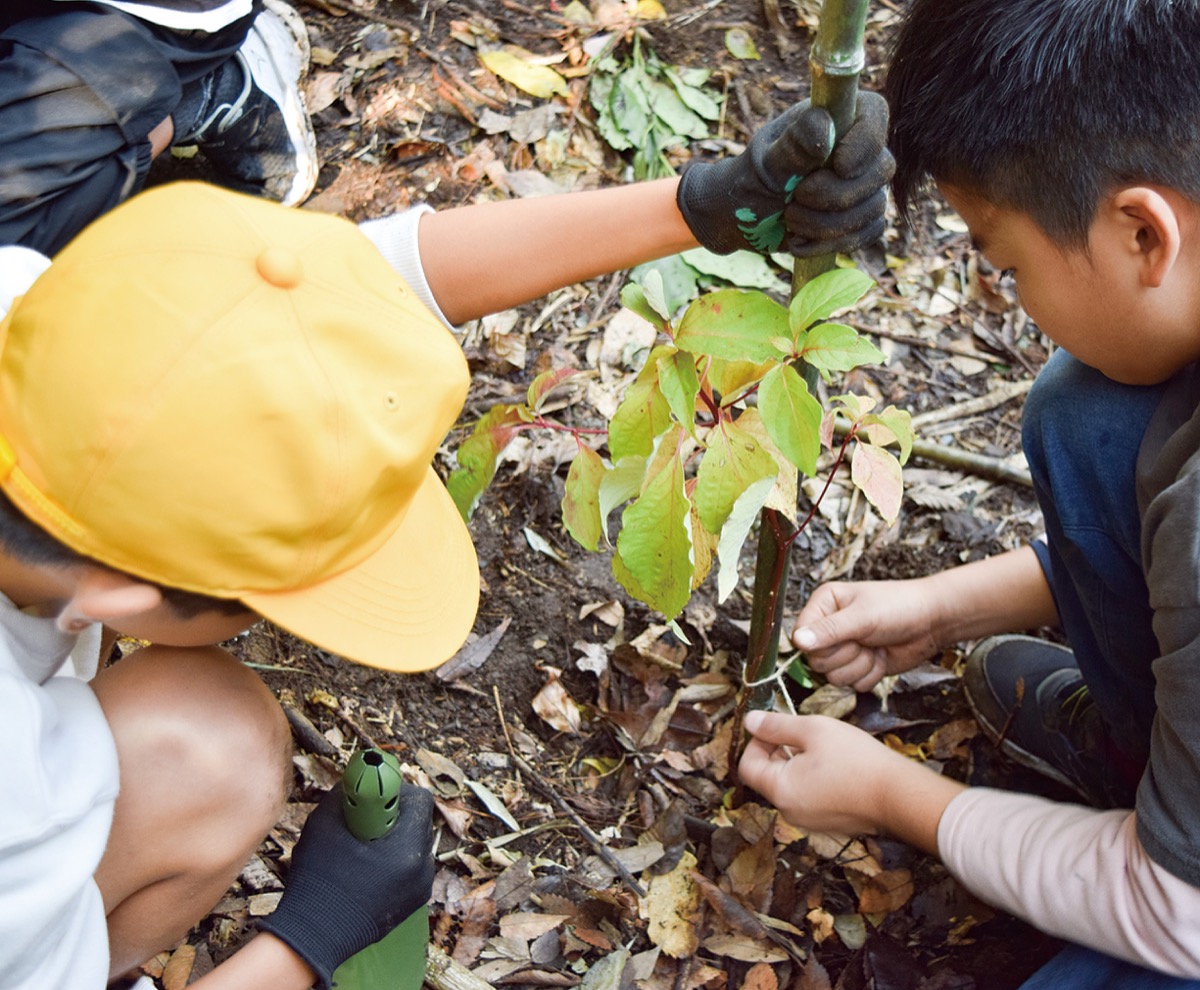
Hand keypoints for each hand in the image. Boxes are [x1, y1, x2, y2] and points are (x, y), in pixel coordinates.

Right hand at [259, 784, 434, 988]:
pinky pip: (410, 867)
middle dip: (393, 815)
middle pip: (419, 822)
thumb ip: (346, 794)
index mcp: (408, 850)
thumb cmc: (317, 879)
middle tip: (365, 821)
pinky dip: (392, 860)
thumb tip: (358, 777)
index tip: (374, 797)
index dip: (397, 791)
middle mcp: (422, 870)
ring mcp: (420, 890)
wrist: (313, 936)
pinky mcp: (412, 903)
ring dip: (392, 838)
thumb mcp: (324, 824)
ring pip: (414, 845)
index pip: (420, 800)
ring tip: (361, 849)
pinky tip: (364, 869)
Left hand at [677, 92, 893, 257]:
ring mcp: (862, 183)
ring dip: (828, 224)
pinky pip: (869, 232)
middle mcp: (854, 148)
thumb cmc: (749, 182)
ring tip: (790, 220)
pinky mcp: (860, 216)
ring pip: (875, 207)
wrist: (739, 220)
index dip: (865, 143)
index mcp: (835, 119)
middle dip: (837, 195)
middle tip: (796, 199)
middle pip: (881, 169)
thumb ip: (793, 145)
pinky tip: (801, 241)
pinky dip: (833, 243)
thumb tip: (823, 124)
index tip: (838, 166)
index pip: (875, 115)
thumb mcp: (765, 163)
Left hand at [738, 711, 900, 834]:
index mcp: (780, 791)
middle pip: (768, 776)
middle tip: (805, 732)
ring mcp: (810, 821)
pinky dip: (814, 779)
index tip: (777, 726)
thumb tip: (749, 721)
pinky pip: (809, 796)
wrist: (900, 796)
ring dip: (798, 762)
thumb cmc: (856, 760)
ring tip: (825, 747)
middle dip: (780, 750)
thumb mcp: (813, 730)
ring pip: (790, 785)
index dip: (757, 741)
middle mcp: (790, 812)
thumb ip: (776, 725)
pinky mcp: (829, 823)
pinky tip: (837, 765)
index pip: (747, 765)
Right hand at [792, 578, 942, 691]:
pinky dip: (870, 674)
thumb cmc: (899, 607)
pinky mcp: (858, 666)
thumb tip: (798, 641)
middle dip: (846, 655)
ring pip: (834, 676)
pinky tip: (881, 657)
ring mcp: (844, 649)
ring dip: (860, 666)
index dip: (820, 644)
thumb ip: (829, 630)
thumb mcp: (863, 617)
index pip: (800, 635)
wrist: (931, 622)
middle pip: (816, 661)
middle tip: (865, 640)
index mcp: (824, 605)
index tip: (845, 637)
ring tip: (875, 647)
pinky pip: (852, 685)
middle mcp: (828, 627)